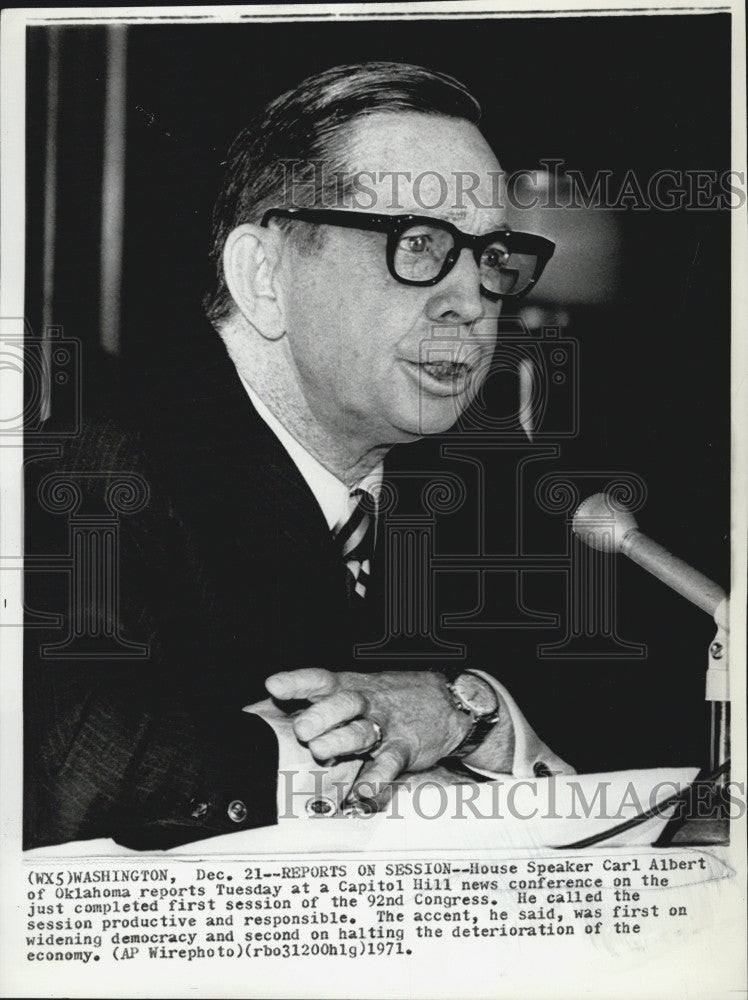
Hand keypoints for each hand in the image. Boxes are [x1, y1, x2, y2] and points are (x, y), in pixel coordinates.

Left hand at [265, 668, 471, 805]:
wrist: (449, 700)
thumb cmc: (391, 697)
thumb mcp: (359, 687)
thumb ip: (321, 698)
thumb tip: (269, 706)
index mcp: (350, 687)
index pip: (321, 679)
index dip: (297, 682)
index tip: (273, 686)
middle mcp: (366, 703)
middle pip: (341, 702)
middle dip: (320, 714)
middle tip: (300, 728)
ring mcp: (386, 725)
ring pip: (362, 731)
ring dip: (340, 741)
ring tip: (320, 751)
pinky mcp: (405, 748)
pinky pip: (390, 763)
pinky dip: (376, 778)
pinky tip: (362, 790)